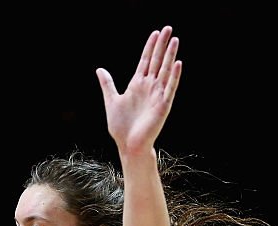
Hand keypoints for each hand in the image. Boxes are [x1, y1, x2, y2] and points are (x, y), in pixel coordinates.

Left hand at [96, 25, 180, 154]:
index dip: (150, 47)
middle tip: (168, 28)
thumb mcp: (111, 101)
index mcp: (137, 85)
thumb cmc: (120, 126)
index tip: (155, 32)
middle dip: (162, 45)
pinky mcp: (163, 105)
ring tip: (174, 40)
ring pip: (165, 71)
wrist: (128, 144)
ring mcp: (157, 95)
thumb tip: (99, 69)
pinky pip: (170, 87)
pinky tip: (178, 63)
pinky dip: (174, 76)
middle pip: (157, 61)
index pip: (145, 61)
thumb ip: (108, 84)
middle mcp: (149, 87)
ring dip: (170, 55)